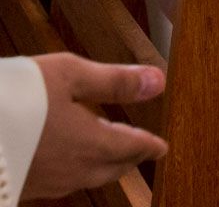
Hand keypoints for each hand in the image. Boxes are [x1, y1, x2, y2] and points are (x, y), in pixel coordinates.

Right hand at [23, 53, 167, 198]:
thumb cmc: (12, 97)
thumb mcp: (68, 75)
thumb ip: (114, 82)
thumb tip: (158, 81)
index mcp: (90, 143)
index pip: (131, 148)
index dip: (149, 146)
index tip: (161, 147)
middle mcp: (70, 170)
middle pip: (110, 169)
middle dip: (128, 160)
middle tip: (139, 153)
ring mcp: (42, 183)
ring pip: (83, 179)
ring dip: (101, 167)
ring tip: (106, 156)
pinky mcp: (19, 187)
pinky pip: (55, 183)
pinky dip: (71, 171)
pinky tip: (62, 161)